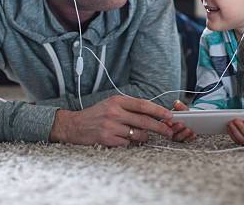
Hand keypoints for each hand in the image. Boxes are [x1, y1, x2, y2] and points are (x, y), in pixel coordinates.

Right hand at [49, 95, 172, 146]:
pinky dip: (129, 143)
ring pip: (138, 135)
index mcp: (117, 101)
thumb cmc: (96, 115)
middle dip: (160, 127)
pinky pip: (127, 144)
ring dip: (143, 137)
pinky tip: (124, 140)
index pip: (143, 105)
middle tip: (169, 131)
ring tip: (140, 136)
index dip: (159, 111)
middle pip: (144, 121)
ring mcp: (111, 126)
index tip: (169, 116)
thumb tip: (153, 114)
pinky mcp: (107, 139)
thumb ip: (130, 108)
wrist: (74, 125)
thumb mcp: (111, 104)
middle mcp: (114, 112)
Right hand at [167, 100, 195, 141]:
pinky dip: (189, 138)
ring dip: (183, 134)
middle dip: (176, 128)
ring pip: (177, 138)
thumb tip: (177, 103)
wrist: (191, 119)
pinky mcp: (183, 140)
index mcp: (166, 122)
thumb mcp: (182, 109)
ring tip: (189, 129)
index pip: (163, 125)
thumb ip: (180, 106)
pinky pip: (185, 140)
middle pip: (170, 132)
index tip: (169, 121)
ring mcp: (176, 136)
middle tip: (181, 124)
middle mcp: (169, 131)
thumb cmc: (184, 114)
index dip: (165, 124)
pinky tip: (194, 134)